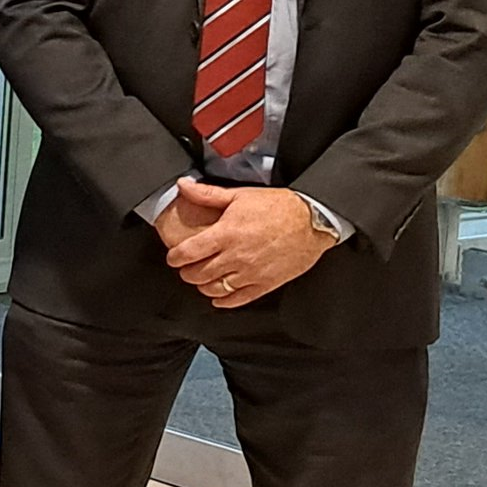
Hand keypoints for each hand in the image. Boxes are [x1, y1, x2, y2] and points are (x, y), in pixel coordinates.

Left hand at [161, 180, 337, 308]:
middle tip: (186, 268)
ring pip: (215, 289)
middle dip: (187, 272)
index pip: (188, 253)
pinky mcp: (265, 284)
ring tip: (202, 280)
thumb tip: (183, 185)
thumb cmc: (279, 206)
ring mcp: (251, 273)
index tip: (173, 258)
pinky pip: (238, 299)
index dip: (175, 258)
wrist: (313, 220)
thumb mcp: (240, 195)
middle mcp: (236, 256)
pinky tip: (219, 296)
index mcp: (226, 234)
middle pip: (198, 274)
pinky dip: (224, 300)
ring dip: (203, 286)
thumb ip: (208, 194)